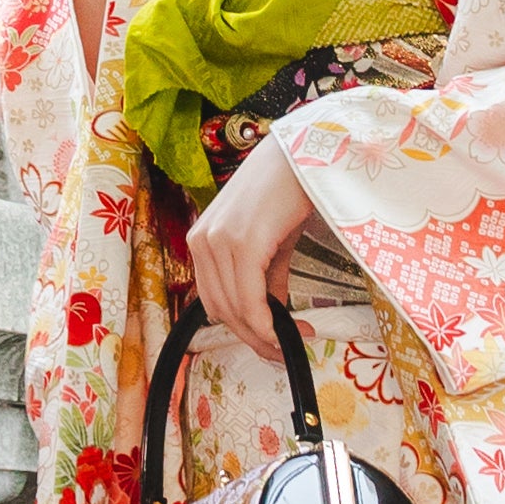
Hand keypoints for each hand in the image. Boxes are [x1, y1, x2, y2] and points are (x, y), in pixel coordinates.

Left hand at [187, 134, 310, 360]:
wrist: (303, 153)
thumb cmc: (287, 191)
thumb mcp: (270, 242)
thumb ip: (264, 279)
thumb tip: (271, 316)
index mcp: (201, 241)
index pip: (214, 302)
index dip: (243, 329)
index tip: (272, 343)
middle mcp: (202, 242)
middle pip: (223, 311)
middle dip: (256, 338)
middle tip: (286, 349)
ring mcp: (219, 241)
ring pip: (236, 310)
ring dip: (266, 334)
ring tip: (295, 338)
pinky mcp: (243, 242)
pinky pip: (250, 299)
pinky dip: (267, 323)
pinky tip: (287, 330)